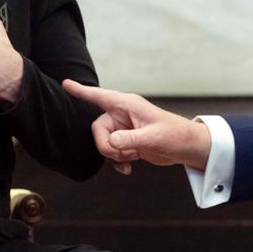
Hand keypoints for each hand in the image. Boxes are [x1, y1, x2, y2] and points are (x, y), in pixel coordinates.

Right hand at [62, 82, 210, 174]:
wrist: (187, 148)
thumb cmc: (175, 134)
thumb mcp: (153, 137)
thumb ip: (130, 139)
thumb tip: (110, 142)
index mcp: (128, 105)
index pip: (100, 96)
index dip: (82, 91)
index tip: (65, 83)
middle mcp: (123, 115)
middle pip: (98, 129)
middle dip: (106, 146)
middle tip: (122, 154)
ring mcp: (125, 129)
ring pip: (104, 142)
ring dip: (115, 155)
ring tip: (133, 157)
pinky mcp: (128, 142)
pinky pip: (112, 152)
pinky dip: (118, 161)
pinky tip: (128, 168)